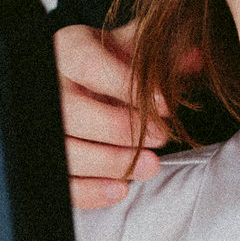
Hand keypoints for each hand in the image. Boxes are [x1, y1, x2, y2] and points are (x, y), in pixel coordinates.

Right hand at [57, 23, 165, 207]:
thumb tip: (198, 58)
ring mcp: (42, 127)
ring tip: (151, 166)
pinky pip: (62, 183)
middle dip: (121, 129)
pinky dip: (91, 191)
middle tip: (162, 138)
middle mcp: (48, 87)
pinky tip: (121, 189)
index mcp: (67, 51)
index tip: (164, 103)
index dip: (127, 85)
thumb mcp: (130, 48)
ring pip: (66, 151)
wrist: (76, 77)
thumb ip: (159, 54)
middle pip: (73, 113)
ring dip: (111, 163)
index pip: (88, 66)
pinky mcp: (46, 160)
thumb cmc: (107, 62)